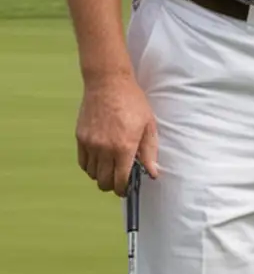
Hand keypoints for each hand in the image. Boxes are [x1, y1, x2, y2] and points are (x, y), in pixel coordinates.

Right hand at [77, 73, 158, 194]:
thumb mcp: (149, 126)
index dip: (124, 190)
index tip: (127, 190)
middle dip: (112, 186)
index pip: (120, 180)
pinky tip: (99, 162)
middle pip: (103, 181)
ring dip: (101, 176)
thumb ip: (149, 152)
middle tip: (120, 182)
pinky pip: (82, 162)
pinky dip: (90, 167)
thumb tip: (152, 173)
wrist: (108, 83)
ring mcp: (90, 144)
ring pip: (91, 174)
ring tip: (110, 170)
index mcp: (124, 147)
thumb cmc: (133, 103)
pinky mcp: (80, 138)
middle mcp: (104, 149)